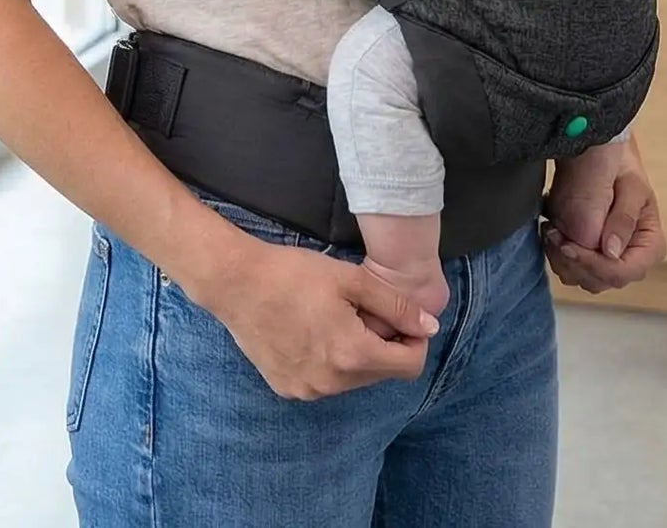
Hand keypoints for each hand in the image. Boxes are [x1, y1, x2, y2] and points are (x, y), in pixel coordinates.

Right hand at [201, 239, 435, 399]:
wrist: (236, 283)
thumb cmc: (294, 274)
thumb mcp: (351, 280)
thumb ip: (395, 306)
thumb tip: (430, 327)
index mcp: (353, 355)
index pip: (408, 366)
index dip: (414, 340)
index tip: (402, 318)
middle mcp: (333, 384)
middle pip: (380, 372)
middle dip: (383, 345)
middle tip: (363, 310)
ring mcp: (308, 391)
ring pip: (352, 379)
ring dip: (356, 354)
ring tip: (333, 318)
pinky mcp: (288, 389)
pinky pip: (324, 382)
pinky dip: (328, 362)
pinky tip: (310, 332)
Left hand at [541, 137, 666, 293]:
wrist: (598, 152)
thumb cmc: (619, 164)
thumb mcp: (629, 184)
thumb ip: (623, 218)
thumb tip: (611, 253)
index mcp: (650, 245)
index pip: (623, 272)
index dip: (594, 264)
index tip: (568, 245)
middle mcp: (631, 259)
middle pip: (600, 280)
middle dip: (573, 260)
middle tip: (553, 232)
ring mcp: (608, 260)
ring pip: (581, 278)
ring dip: (561, 258)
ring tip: (551, 228)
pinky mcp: (588, 255)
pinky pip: (569, 268)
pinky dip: (556, 254)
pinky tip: (551, 230)